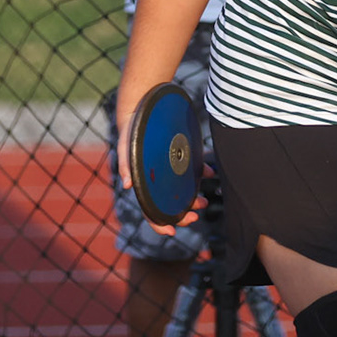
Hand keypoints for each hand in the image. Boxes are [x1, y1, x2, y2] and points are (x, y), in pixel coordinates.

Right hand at [115, 88, 201, 235]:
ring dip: (193, 199)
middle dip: (182, 213)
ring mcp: (170, 168)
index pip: (149, 210)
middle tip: (196, 216)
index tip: (172, 231)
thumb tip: (127, 185)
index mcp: (143, 182)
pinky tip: (211, 174)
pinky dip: (203, 173)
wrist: (142, 105)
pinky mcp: (180, 155)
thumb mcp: (126, 145)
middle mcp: (157, 179)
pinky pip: (193, 169)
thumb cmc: (131, 129)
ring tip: (205, 201)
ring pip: (182, 191)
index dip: (159, 223)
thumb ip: (125, 163)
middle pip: (169, 204)